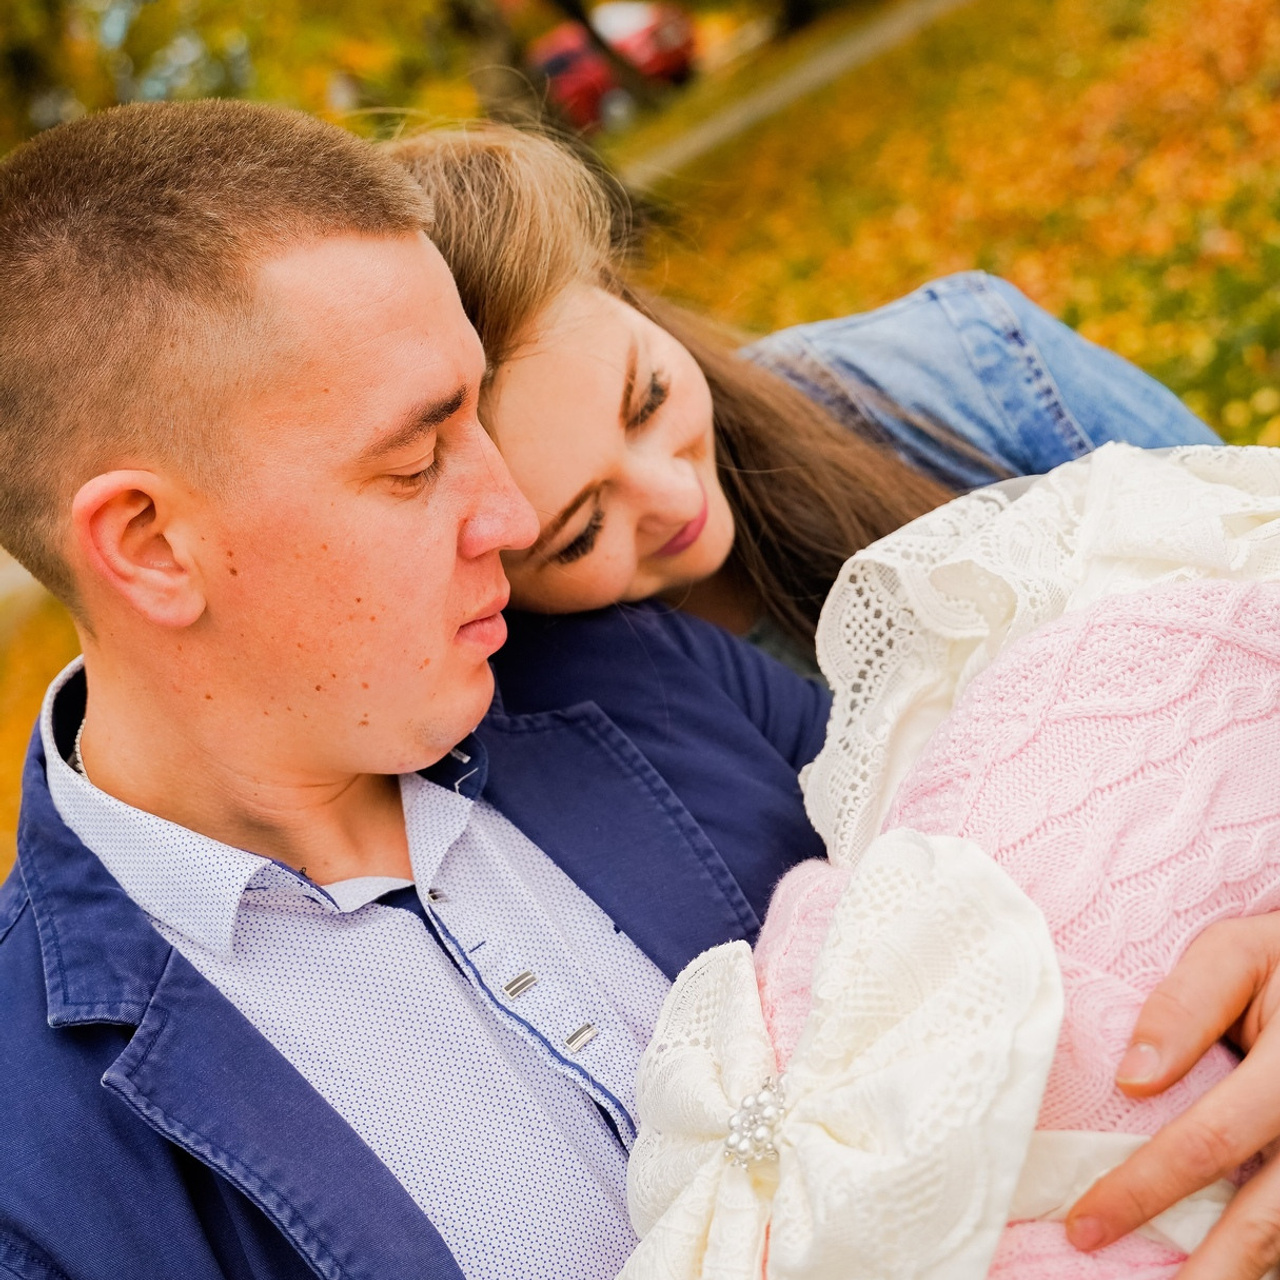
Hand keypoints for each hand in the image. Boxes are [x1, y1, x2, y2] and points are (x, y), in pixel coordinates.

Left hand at [1066, 914, 1279, 1277]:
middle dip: (1209, 1273)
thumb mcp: (1239, 954)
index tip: (1084, 1226)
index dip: (1144, 1189)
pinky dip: (1269, 1253)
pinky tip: (1226, 1268)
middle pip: (1270, 1222)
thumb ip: (1186, 1006)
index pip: (1209, 1142)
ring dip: (1241, 1271)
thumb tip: (1131, 1081)